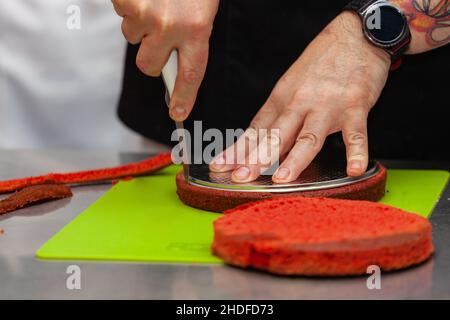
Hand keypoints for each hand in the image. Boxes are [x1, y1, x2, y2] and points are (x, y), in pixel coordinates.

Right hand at [112, 0, 219, 120]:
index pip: (190, 76)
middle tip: (159, 38)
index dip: (183, 97)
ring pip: (132, 36)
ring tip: (156, 2)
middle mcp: (170, 25)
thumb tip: (176, 61)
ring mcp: (145, 14)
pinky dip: (129, 4)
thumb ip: (192, 35)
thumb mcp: (202, 8)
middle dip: (151, 56)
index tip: (178, 112)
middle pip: (149, 65)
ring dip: (140, 24)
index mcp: (197, 28)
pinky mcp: (126, 1)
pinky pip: (121, 13)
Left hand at [210, 12, 390, 182]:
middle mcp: (300, 103)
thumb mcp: (290, 83)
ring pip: (308, 138)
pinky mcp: (355, 108)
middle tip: (241, 177)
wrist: (355, 36)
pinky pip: (356, 135)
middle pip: (275, 135)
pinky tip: (353, 170)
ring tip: (281, 179)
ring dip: (294, 160)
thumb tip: (260, 142)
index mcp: (281, 98)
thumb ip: (278, 115)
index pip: (256, 130)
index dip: (238, 150)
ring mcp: (327, 107)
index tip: (221, 166)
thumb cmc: (321, 62)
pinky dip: (356, 153)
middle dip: (256, 158)